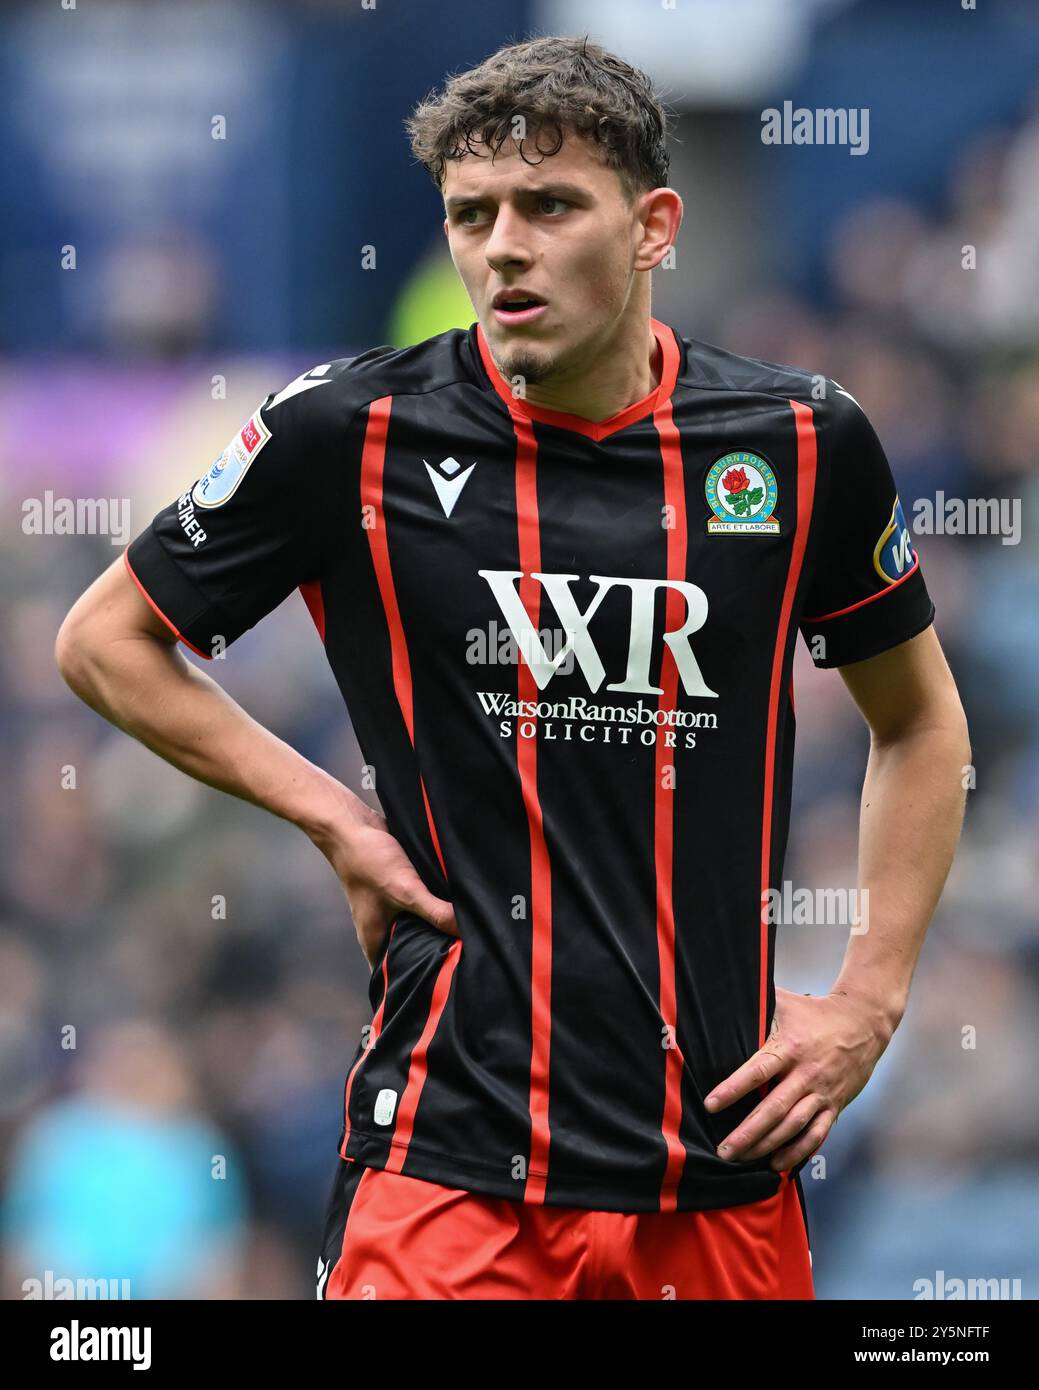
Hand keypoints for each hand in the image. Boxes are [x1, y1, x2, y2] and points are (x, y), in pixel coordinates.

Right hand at [309, 793, 457, 969]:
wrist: (351, 825)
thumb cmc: (368, 861)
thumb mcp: (405, 890)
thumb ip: (435, 912)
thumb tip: (465, 931)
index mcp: (374, 939)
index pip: (396, 975)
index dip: (418, 979)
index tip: (446, 982)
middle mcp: (381, 928)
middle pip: (412, 951)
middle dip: (434, 953)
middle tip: (466, 958)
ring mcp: (389, 909)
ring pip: (417, 927)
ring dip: (436, 928)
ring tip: (466, 935)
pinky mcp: (398, 890)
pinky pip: (419, 905)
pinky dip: (434, 907)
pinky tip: (454, 906)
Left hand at [702, 985, 895, 1171]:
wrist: (864, 1024)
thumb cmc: (817, 1013)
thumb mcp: (786, 1002)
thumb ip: (758, 1003)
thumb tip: (724, 998)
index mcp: (790, 1048)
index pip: (758, 1072)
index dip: (733, 1089)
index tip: (711, 1105)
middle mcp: (806, 1074)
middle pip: (774, 1109)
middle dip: (747, 1132)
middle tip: (724, 1149)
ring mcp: (822, 1093)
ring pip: (793, 1126)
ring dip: (767, 1145)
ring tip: (743, 1159)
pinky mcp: (834, 1105)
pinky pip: (816, 1134)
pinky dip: (798, 1152)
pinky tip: (778, 1163)